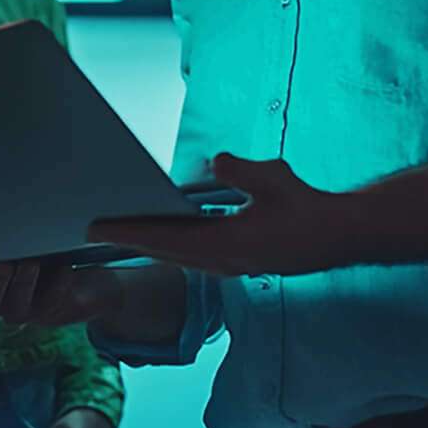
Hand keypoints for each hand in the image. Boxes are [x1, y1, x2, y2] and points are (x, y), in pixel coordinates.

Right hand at [0, 259, 118, 327]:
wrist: (87, 282)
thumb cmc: (42, 257)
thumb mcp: (15, 251)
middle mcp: (0, 305)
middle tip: (3, 264)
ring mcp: (25, 312)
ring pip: (17, 307)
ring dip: (23, 285)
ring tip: (32, 263)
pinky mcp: (51, 314)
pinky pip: (51, 304)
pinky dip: (58, 286)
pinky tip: (65, 270)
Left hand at [87, 153, 355, 276]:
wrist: (336, 236)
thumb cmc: (306, 207)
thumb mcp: (274, 178)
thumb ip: (239, 170)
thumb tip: (215, 161)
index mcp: (226, 246)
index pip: (164, 240)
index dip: (128, 233)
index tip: (96, 229)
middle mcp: (221, 262)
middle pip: (162, 253)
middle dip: (127, 240)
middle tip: (91, 229)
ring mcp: (227, 266)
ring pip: (175, 257)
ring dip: (145, 245)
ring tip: (116, 231)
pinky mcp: (235, 263)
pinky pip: (190, 256)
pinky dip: (167, 247)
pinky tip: (156, 234)